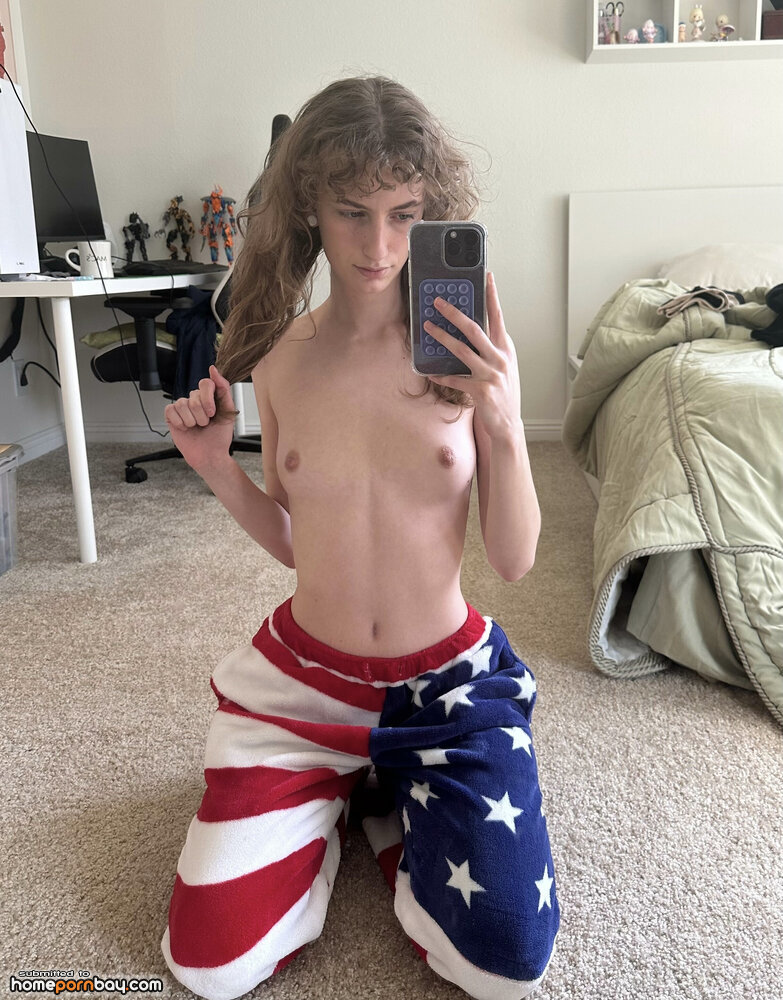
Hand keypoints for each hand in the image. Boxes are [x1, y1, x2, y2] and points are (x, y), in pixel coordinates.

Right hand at [164, 365, 238, 472]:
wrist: (210, 455)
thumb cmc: (219, 436)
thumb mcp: (228, 411)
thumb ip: (223, 389)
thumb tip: (213, 370)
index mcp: (208, 397)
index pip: (205, 383)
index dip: (207, 399)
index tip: (212, 412)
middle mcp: (194, 400)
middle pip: (193, 396)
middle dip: (202, 414)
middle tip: (205, 424)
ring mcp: (182, 407)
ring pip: (182, 404)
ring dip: (192, 420)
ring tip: (196, 427)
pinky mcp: (171, 416)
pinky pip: (171, 410)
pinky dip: (180, 422)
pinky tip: (185, 428)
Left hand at [424, 272, 521, 439]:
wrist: (508, 424)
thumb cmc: (504, 393)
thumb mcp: (504, 367)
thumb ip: (491, 349)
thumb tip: (471, 332)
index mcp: (506, 349)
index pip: (498, 317)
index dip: (492, 296)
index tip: (487, 277)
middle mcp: (500, 358)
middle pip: (474, 329)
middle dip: (454, 313)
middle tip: (438, 302)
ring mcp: (491, 374)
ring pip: (461, 350)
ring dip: (442, 337)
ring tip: (428, 328)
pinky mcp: (481, 390)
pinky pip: (455, 379)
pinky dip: (441, 375)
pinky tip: (430, 372)